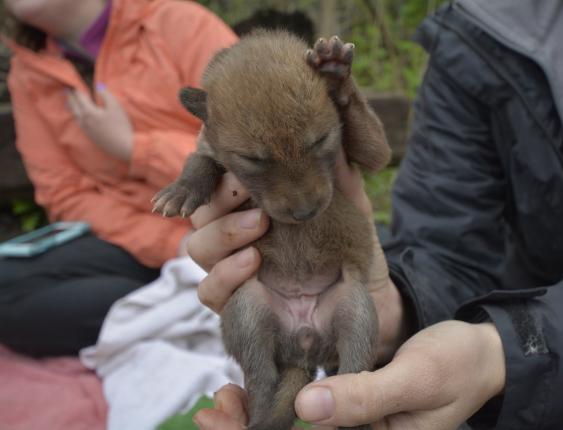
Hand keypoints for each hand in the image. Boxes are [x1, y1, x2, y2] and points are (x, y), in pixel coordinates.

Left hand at [67, 84, 133, 160]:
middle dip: (70, 97)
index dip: (77, 90)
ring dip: (71, 107)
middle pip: (74, 106)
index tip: (73, 84)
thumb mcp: (116, 107)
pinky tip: (78, 116)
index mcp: (89, 111)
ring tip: (69, 102)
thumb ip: (106, 95)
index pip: (80, 97)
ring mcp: (86, 129)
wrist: (123, 146)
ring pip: (75, 115)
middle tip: (67, 91)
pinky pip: (79, 122)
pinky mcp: (90, 135)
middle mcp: (84, 120)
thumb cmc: (121, 126)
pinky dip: (76, 116)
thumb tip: (98, 86)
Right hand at [188, 150, 406, 360]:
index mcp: (254, 209)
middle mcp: (237, 238)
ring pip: (197, 248)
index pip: (219, 185)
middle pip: (201, 214)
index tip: (240, 164)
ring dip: (223, 232)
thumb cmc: (350, 252)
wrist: (363, 302)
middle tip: (246, 191)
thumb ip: (340, 182)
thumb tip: (335, 146)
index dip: (217, 173)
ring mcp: (232, 271)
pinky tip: (253, 261)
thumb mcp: (350, 212)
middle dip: (218, 199)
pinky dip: (226, 273)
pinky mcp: (235, 304)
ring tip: (260, 225)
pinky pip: (209, 290)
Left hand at [192, 322, 505, 429]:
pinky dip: (277, 405)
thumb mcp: (414, 378)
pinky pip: (309, 416)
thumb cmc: (456, 367)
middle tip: (211, 409)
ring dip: (255, 421)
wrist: (480, 357)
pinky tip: (252, 391)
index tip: (219, 420)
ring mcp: (355, 429)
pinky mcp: (352, 412)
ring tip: (222, 400)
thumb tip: (306, 406)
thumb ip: (363, 395)